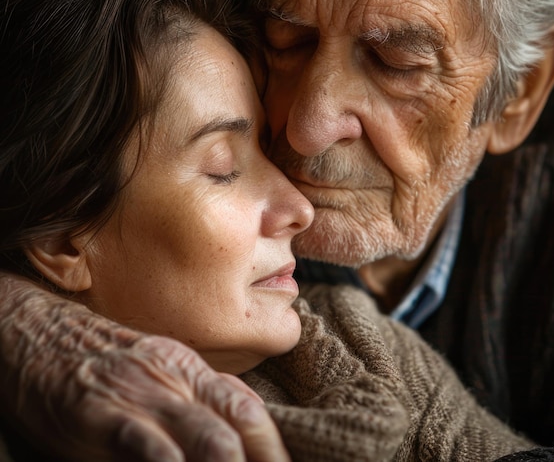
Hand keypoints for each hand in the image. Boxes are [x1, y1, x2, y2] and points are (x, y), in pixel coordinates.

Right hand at [0, 273, 288, 461]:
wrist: (47, 338)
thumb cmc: (110, 367)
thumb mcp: (162, 372)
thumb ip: (201, 397)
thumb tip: (242, 426)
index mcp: (193, 371)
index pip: (248, 408)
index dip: (273, 444)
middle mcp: (178, 379)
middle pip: (239, 419)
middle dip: (264, 458)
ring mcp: (145, 394)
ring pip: (203, 430)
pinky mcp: (105, 412)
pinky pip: (144, 439)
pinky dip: (168, 459)